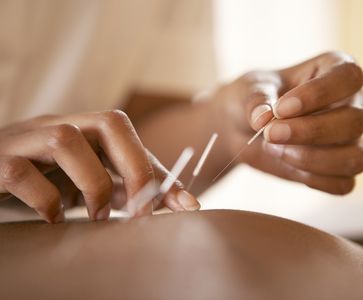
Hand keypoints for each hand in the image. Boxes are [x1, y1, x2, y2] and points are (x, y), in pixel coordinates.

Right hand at [0, 110, 198, 222]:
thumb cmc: (43, 178)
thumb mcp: (88, 180)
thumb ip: (123, 187)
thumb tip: (172, 202)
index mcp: (83, 128)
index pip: (130, 134)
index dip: (159, 168)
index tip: (184, 203)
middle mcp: (58, 125)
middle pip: (109, 122)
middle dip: (135, 168)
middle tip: (142, 210)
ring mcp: (25, 140)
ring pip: (65, 140)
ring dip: (93, 184)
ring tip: (97, 215)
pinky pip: (21, 173)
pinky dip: (45, 201)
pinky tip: (54, 219)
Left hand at [214, 52, 362, 193]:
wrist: (242, 126)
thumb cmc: (253, 99)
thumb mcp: (248, 90)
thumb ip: (256, 100)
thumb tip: (263, 119)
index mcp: (335, 70)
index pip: (348, 77)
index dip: (317, 94)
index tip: (281, 108)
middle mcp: (351, 104)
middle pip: (354, 121)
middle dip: (310, 132)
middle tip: (270, 134)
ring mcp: (350, 139)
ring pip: (355, 157)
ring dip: (312, 159)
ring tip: (276, 150)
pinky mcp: (340, 169)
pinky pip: (343, 184)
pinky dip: (313, 179)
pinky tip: (287, 164)